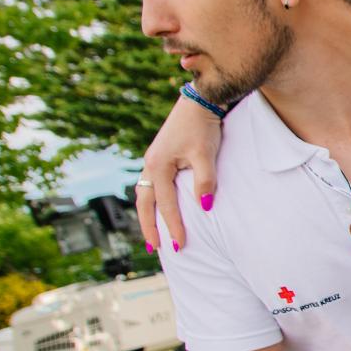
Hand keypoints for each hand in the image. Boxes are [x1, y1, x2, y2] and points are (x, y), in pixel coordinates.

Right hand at [136, 95, 223, 252]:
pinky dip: (152, 201)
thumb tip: (204, 206)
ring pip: (144, 195)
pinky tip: (158, 207)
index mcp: (158, 166)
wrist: (199, 101)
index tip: (180, 246)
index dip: (173, 227)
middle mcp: (150, 165)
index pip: (166, 205)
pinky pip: (150, 185)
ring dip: (147, 215)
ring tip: (153, 234)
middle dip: (149, 228)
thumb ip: (205, 181)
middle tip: (155, 249)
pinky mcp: (159, 157)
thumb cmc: (202, 127)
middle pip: (144, 204)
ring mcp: (152, 160)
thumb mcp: (206, 154)